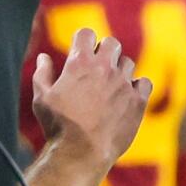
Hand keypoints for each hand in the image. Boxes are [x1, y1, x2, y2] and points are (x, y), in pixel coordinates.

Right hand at [31, 28, 151, 167]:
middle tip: (96, 69)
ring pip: (128, 63)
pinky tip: (126, 97)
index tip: (81, 52)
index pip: (86, 33)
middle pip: (112, 43)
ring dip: (119, 71)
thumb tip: (43, 57)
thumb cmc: (58, 126)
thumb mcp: (42, 98)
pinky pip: (144, 82)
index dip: (83, 40)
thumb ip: (43, 73)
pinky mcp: (138, 99)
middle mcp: (105, 68)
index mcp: (80, 63)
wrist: (82, 152)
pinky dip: (136, 87)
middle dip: (104, 51)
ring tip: (108, 89)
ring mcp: (124, 83)